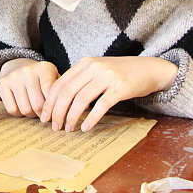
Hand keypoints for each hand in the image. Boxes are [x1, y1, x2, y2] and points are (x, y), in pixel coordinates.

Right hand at [0, 58, 59, 117]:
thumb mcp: (54, 80)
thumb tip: (65, 114)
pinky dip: (18, 113)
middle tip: (44, 113)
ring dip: (31, 114)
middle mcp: (28, 70)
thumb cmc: (42, 79)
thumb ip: (62, 94)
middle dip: (43, 114)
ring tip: (34, 109)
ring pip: (25, 109)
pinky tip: (22, 105)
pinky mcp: (2, 84)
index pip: (51, 94)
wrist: (18, 66)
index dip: (54, 108)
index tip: (56, 115)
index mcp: (45, 68)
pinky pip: (12, 109)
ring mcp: (14, 77)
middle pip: (38, 105)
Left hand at [40, 56, 177, 132]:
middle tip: (54, 127)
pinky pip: (101, 105)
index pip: (59, 84)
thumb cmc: (119, 73)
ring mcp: (107, 76)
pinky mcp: (120, 88)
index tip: (44, 117)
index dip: (49, 102)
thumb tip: (59, 101)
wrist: (148, 68)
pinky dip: (91, 118)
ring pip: (81, 100)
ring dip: (72, 117)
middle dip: (57, 111)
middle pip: (67, 92)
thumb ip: (80, 80)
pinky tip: (86, 128)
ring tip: (68, 129)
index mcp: (84, 63)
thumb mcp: (97, 70)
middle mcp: (93, 67)